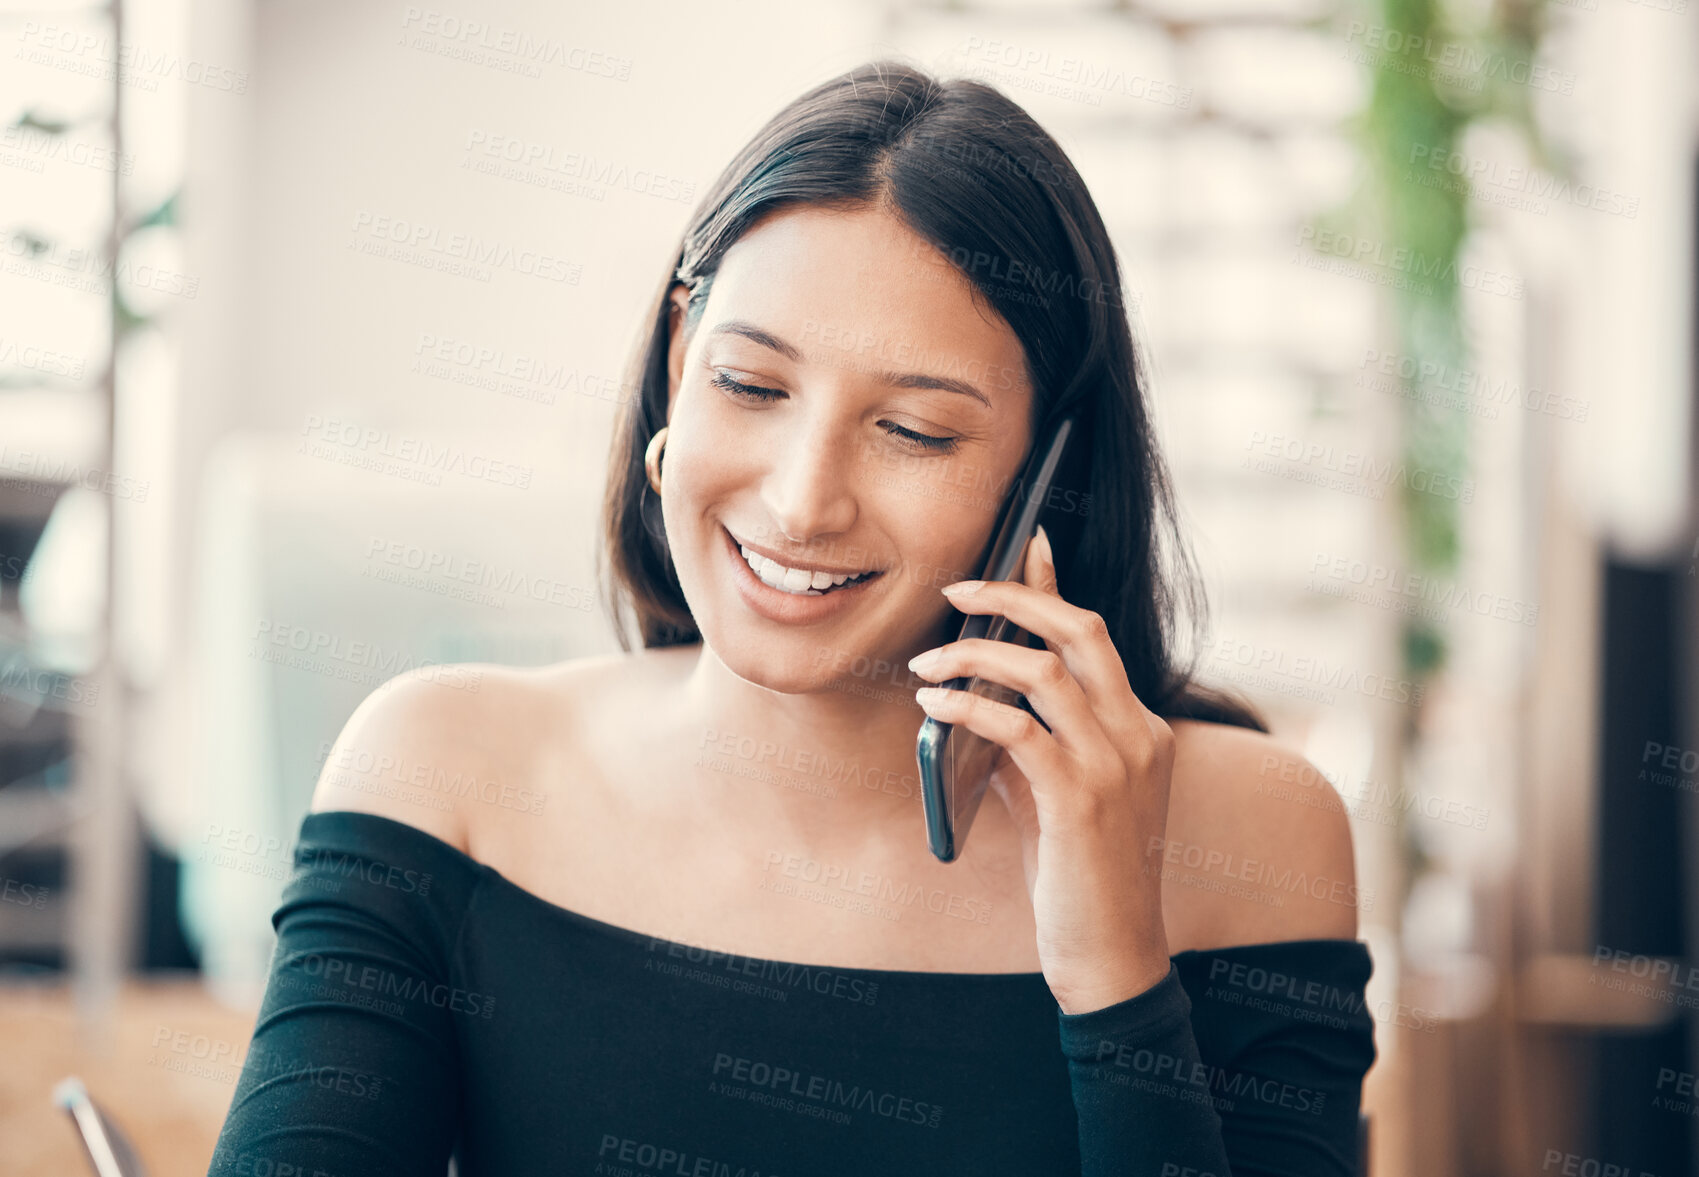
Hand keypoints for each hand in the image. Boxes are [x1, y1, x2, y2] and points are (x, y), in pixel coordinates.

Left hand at [907, 524, 1176, 1013]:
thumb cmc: (1078, 872)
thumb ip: (1032, 732)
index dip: (1051, 587)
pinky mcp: (1082, 800)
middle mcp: (1140, 734)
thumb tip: (975, 683)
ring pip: (1045, 669)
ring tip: (926, 662)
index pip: (1094, 634)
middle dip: (1013, 597)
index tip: (1021, 543)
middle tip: (956, 589)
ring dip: (975, 653)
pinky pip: (1018, 729)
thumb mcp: (1057, 788)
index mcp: (1142, 726)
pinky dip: (970, 705)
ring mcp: (1117, 765)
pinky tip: (936, 703)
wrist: (1112, 953)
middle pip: (1081, 629)